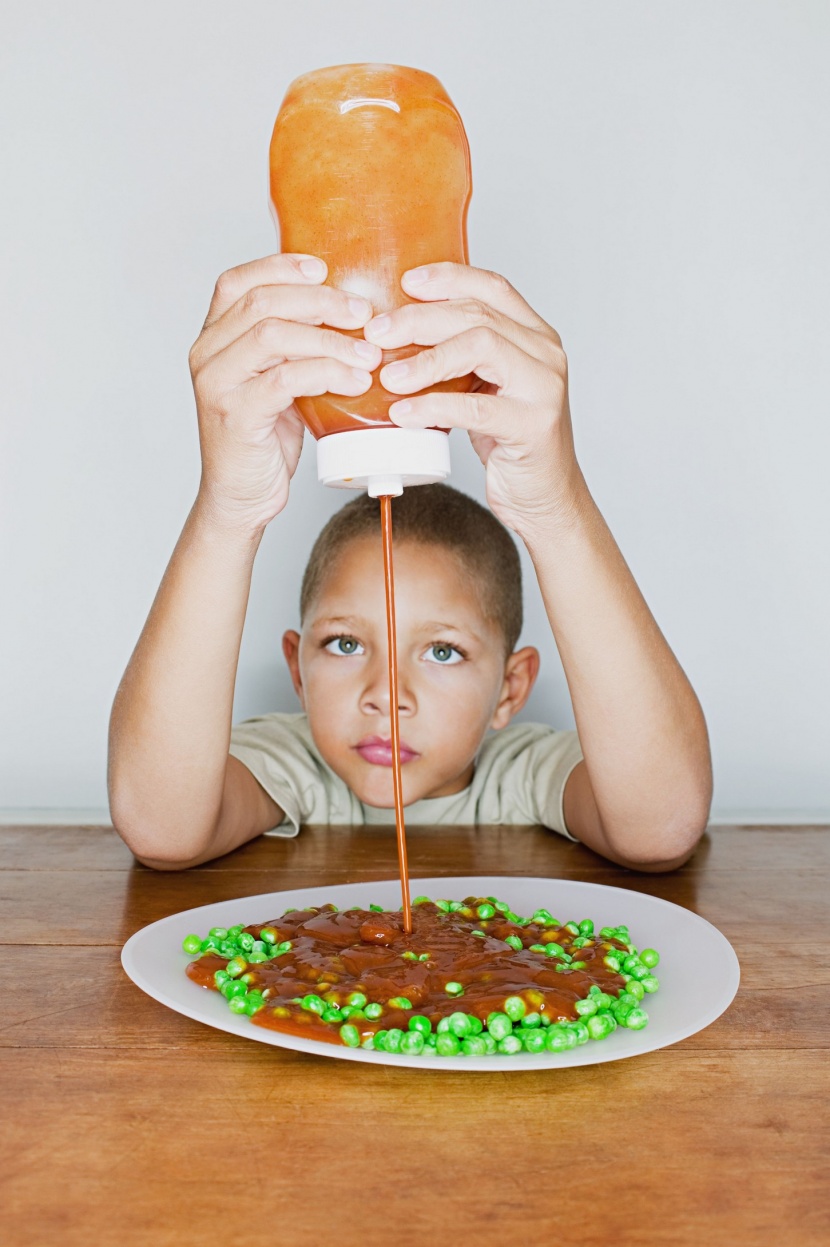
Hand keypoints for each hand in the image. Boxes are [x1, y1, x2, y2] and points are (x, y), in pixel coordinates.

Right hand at [188, 253, 381, 531]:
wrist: (241, 498)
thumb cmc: (263, 440)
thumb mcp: (277, 382)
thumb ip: (293, 348)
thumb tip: (347, 313)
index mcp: (213, 339)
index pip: (237, 282)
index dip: (281, 266)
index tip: (325, 268)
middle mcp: (206, 354)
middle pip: (262, 303)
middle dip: (320, 301)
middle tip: (364, 312)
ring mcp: (217, 384)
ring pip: (274, 336)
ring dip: (330, 340)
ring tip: (368, 353)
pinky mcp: (235, 414)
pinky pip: (285, 379)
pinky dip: (326, 373)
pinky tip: (354, 380)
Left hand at [363, 263, 582, 533]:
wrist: (547, 498)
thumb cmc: (511, 442)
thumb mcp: (488, 389)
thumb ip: (463, 358)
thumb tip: (400, 335)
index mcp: (536, 336)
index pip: (493, 288)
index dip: (449, 278)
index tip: (406, 282)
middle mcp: (545, 354)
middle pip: (478, 315)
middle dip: (421, 319)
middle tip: (379, 332)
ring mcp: (543, 388)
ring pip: (480, 347)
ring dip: (426, 359)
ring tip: (388, 375)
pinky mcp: (533, 425)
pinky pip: (474, 408)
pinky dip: (433, 407)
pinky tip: (404, 413)